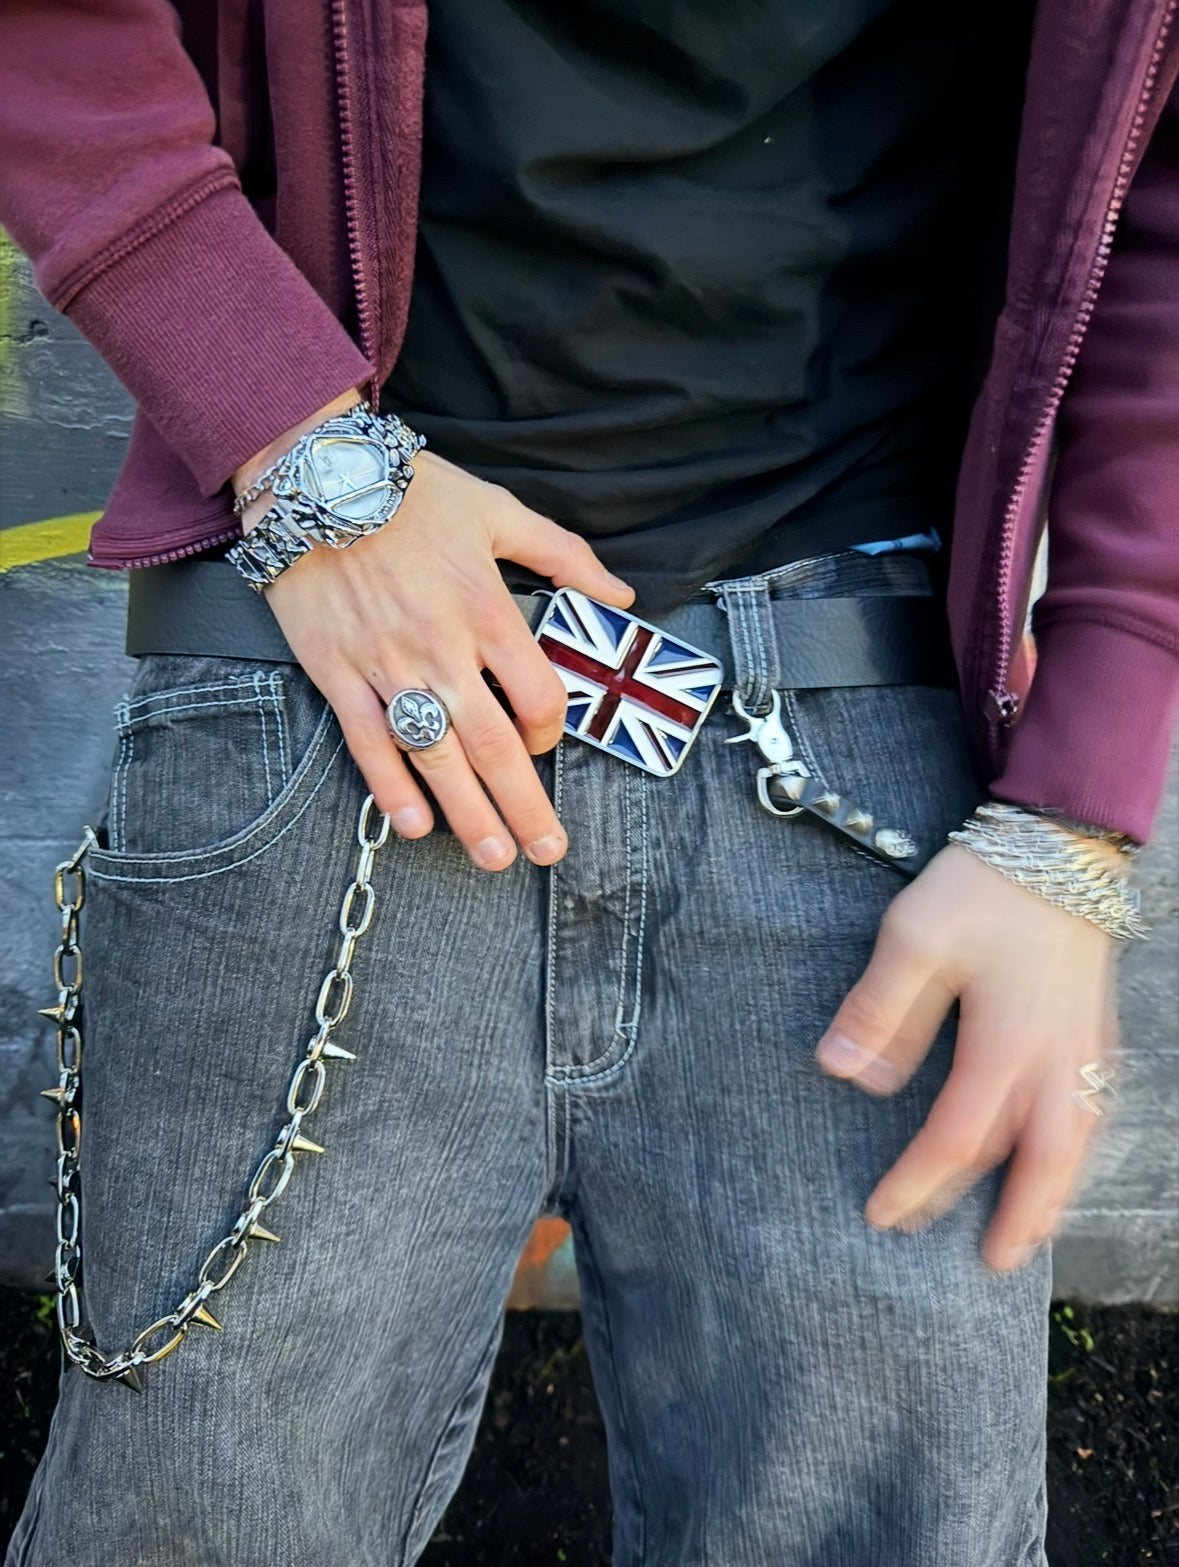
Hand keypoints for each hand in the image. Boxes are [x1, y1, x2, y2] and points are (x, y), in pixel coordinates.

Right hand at [232, 406, 633, 870]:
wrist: (314, 472)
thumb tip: (621, 594)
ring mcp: (387, 665)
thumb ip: (565, 556)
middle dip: (524, 807)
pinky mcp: (337, 671)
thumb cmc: (411, 491)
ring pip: (435, 756)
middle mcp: (442, 648)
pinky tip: (414, 825)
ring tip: (494, 857)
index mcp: (488, 611)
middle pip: (495, 745)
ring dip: (468, 814)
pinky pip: (368, 742)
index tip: (548, 743)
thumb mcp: (499, 510)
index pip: (537, 695)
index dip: (552, 730)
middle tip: (547, 852)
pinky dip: (390, 787)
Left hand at [814, 841, 1120, 1270]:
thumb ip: (879, 1012)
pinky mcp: (1096, 1030)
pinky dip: (1078, 1155)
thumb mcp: (913, 939)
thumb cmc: (984, 888)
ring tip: (1030, 1235)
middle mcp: (1054, 1059)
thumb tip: (843, 1075)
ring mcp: (1085, 1047)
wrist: (1061, 843)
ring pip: (1076, 1146)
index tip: (882, 1216)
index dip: (918, 1184)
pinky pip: (1094, 1115)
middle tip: (988, 1265)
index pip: (957, 1138)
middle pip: (1038, 1163)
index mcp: (1005, 1044)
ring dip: (1053, 1196)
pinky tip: (1064, 1161)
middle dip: (1012, 1218)